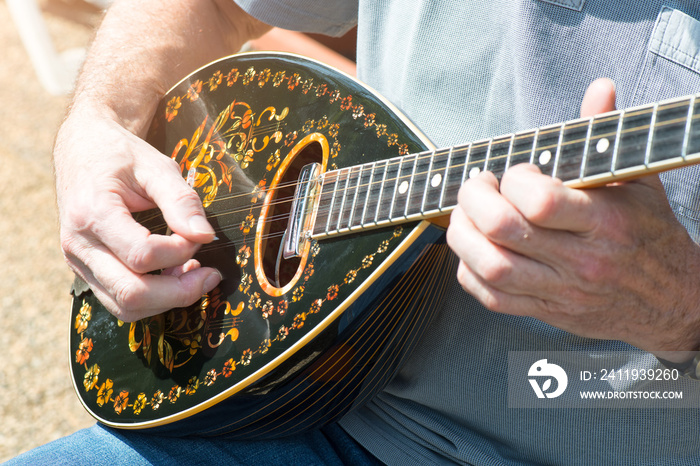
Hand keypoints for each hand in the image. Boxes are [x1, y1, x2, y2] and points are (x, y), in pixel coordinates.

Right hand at [56, 106, 220, 321]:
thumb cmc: (120, 154)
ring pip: (124, 307)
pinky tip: (173, 275)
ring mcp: (78, 262)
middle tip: (211, 274)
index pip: (143, 254)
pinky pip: (118, 301)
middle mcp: (79, 245)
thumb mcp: (155, 166)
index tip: (199, 235)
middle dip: (180, 292)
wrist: (81, 148)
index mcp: (93, 213)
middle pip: (131, 293)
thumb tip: (206, 236)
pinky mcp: (86, 271)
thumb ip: (181, 201)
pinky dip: (152, 299)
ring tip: (194, 274)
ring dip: (167, 300)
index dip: (181, 251)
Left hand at [447, 78, 699, 353]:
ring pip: (491, 267)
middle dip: (473, 201)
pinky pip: (492, 298)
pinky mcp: (547, 312)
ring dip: (463, 237)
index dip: (514, 181)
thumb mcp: (637, 180)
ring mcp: (562, 291)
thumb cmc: (649, 235)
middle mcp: (582, 260)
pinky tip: (474, 252)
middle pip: (503, 231)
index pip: (539, 201)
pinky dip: (469, 273)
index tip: (516, 173)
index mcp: (606, 222)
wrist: (674, 301)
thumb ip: (607, 134)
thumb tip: (599, 88)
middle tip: (475, 188)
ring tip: (466, 217)